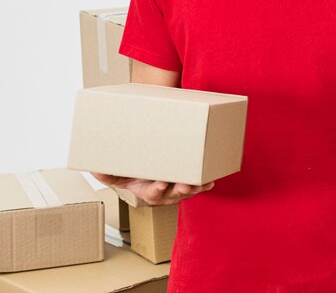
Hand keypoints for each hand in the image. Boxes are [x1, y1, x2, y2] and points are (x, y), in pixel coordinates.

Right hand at [92, 172, 213, 205]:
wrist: (149, 178)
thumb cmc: (137, 176)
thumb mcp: (122, 176)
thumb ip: (110, 175)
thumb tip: (94, 170)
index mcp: (149, 191)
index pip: (153, 193)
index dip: (157, 189)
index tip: (160, 183)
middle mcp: (165, 193)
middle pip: (173, 194)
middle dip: (179, 190)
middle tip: (183, 184)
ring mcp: (178, 190)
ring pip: (187, 191)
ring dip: (194, 188)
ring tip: (200, 183)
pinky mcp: (189, 185)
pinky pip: (198, 186)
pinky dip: (204, 184)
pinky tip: (211, 180)